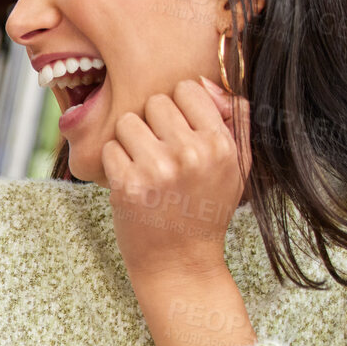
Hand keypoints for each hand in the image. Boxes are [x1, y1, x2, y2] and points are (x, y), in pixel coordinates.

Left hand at [100, 76, 249, 280]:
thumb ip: (233, 118)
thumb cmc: (205, 210)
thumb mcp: (236, 166)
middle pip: (154, 102)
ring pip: (128, 121)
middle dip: (152, 124)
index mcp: (220, 145)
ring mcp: (157, 169)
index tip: (178, 132)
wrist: (179, 263)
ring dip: (130, 141)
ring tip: (145, 166)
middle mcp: (190, 153)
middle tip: (159, 153)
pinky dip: (115, 162)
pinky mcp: (127, 185)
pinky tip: (132, 182)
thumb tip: (202, 82)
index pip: (188, 89)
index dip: (178, 108)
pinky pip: (110, 148)